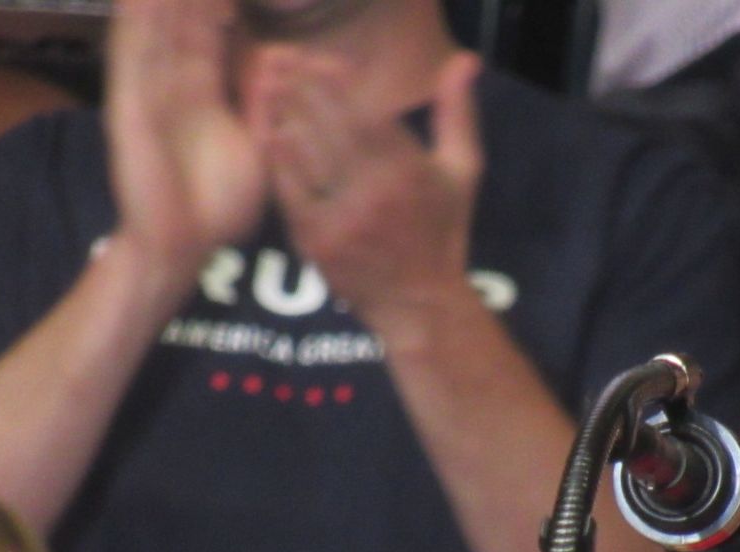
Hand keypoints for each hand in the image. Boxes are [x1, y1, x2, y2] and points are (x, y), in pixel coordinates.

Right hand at [106, 0, 272, 277]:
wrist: (183, 246)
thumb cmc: (217, 204)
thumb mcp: (257, 143)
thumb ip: (264, 103)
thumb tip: (279, 62)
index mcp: (204, 88)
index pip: (212, 25)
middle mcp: (172, 81)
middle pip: (181, 13)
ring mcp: (147, 91)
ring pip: (153, 24)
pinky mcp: (129, 107)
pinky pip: (131, 57)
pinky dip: (134, 22)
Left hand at [263, 47, 484, 340]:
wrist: (420, 303)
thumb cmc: (443, 231)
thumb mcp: (462, 171)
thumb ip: (457, 113)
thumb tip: (464, 60)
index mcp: (410, 172)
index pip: (362, 113)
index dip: (335, 82)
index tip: (322, 63)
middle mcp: (374, 194)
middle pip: (326, 127)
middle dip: (302, 91)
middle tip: (287, 69)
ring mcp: (341, 220)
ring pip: (301, 154)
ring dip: (285, 118)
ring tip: (276, 95)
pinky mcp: (316, 242)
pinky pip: (288, 190)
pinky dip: (279, 160)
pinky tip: (274, 138)